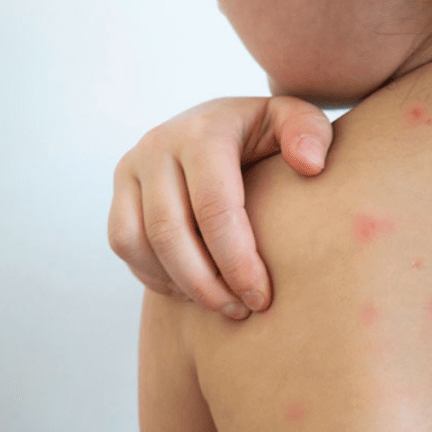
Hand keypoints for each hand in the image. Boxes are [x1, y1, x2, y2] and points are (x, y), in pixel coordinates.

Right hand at [108, 96, 333, 318]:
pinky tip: (193, 289)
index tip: (262, 298)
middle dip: (206, 284)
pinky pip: (123, 244)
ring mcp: (132, 166)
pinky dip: (154, 274)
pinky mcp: (120, 189)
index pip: (214, 208)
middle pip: (170, 232)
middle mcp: (159, 144)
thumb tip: (310, 166)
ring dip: (177, 283)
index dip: (237, 261)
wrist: (223, 123)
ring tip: (220, 304)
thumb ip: (310, 132)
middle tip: (241, 311)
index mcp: (204, 132)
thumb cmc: (268, 133)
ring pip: (137, 242)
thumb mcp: (296, 120)